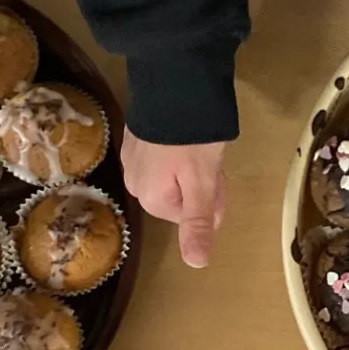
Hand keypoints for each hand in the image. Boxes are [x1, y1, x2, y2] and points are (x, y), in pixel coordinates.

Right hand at [122, 134, 225, 266]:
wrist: (171, 86)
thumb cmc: (190, 138)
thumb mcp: (202, 184)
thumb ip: (198, 223)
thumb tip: (196, 264)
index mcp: (152, 200)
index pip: (192, 215)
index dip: (212, 197)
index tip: (217, 176)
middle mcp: (135, 185)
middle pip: (180, 195)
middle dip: (200, 182)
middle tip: (209, 158)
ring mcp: (131, 159)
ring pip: (171, 175)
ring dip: (189, 165)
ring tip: (197, 144)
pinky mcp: (133, 137)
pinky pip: (161, 154)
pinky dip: (175, 148)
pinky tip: (182, 134)